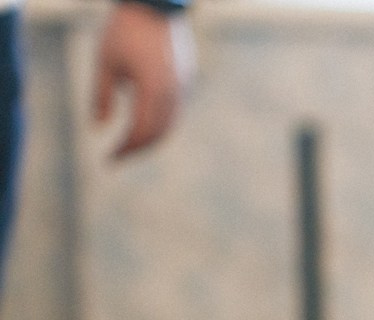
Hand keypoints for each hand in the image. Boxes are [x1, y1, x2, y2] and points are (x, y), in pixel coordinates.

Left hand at [95, 3, 188, 159]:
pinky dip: (159, 123)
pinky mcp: (186, 80)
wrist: (156, 5)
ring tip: (129, 144)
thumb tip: (98, 127)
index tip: (108, 160)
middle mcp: (174, 94)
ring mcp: (184, 87)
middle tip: (117, 158)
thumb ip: (100, 96)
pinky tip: (143, 122)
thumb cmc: (124, 30)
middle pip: (158, 134)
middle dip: (137, 149)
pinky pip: (175, 111)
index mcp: (152, 90)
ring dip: (149, 138)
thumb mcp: (104, 62)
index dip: (124, 149)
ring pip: (170, 125)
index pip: (140, 132)